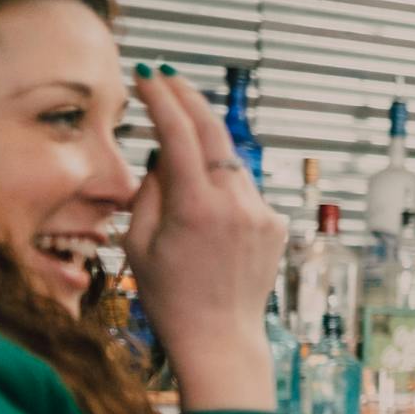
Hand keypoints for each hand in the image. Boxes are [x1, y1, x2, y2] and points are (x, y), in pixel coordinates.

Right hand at [122, 66, 285, 408]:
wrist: (219, 336)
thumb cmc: (170, 297)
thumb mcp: (139, 242)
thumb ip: (151, 189)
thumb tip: (164, 154)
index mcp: (196, 207)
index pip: (179, 133)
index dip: (161, 98)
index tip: (147, 76)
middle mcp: (235, 204)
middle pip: (214, 131)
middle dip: (188, 98)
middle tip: (168, 78)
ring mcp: (261, 213)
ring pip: (230, 163)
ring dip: (206, 153)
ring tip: (181, 167)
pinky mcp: (276, 224)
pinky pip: (244, 192)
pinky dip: (224, 189)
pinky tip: (208, 219)